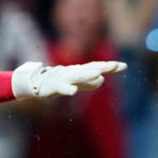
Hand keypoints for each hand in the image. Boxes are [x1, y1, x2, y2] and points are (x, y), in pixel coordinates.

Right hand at [11, 61, 126, 97]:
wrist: (33, 82)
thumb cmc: (55, 82)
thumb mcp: (74, 83)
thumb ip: (88, 82)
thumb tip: (102, 80)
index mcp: (78, 72)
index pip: (96, 67)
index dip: (109, 66)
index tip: (123, 65)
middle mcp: (72, 72)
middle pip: (90, 69)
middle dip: (103, 67)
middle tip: (116, 65)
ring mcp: (63, 78)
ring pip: (77, 76)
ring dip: (88, 75)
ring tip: (99, 74)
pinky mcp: (53, 86)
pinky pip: (61, 88)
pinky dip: (67, 89)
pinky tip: (73, 91)